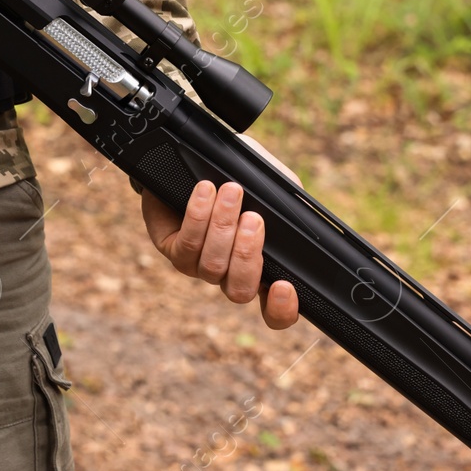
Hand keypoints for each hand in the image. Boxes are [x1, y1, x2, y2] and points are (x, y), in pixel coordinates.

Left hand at [140, 134, 300, 328]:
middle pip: (240, 291)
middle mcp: (228, 274)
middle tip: (253, 219)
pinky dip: (199, 216)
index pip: (273, 310)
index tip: (284, 287)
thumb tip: (298, 213)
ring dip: (223, 227)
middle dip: (248, 255)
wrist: (195, 160)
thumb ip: (288, 205)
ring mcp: (198, 266)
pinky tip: (206, 191)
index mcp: (258, 268)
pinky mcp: (172, 250)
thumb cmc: (239, 176)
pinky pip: (187, 245)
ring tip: (231, 192)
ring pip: (213, 266)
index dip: (281, 310)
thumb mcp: (271, 188)